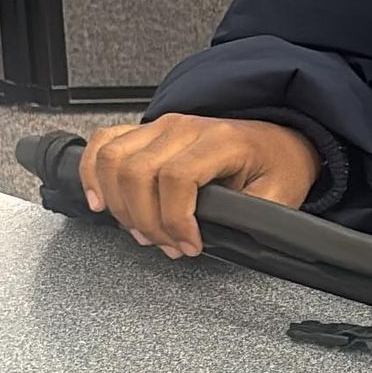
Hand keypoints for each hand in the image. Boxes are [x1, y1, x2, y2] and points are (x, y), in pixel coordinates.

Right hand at [81, 114, 319, 256]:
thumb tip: (214, 238)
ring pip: (114, 160)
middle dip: (146, 221)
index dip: (175, 220)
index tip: (189, 246)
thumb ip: (249, 217)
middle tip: (166, 245)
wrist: (277, 142)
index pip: (177, 177)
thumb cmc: (277, 166)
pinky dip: (93, 173)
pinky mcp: (147, 132)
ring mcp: (162, 126)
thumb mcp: (278, 196)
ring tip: (142, 232)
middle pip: (137, 172)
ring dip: (119, 204)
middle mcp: (186, 127)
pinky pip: (104, 143)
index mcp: (222, 140)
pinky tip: (99, 201)